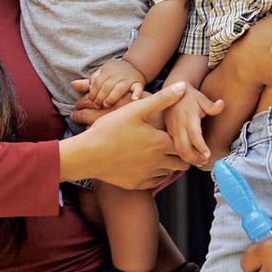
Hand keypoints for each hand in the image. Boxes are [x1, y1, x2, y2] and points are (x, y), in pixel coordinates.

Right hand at [73, 84, 190, 189]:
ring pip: (168, 173)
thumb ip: (161, 99)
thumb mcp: (136, 109)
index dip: (185, 140)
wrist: (87, 154)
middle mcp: (157, 162)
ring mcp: (146, 176)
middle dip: (181, 155)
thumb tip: (182, 87)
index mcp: (160, 143)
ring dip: (168, 164)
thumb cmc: (110, 128)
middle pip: (182, 164)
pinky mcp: (135, 184)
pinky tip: (146, 163)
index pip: (185, 146)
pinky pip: (154, 182)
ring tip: (158, 152)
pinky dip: (155, 174)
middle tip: (173, 145)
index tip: (180, 135)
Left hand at [86, 60, 145, 106]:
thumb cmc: (113, 74)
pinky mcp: (137, 84)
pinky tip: (133, 99)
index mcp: (106, 72)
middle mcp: (117, 75)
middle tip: (96, 106)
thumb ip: (88, 82)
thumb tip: (73, 84)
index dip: (91, 93)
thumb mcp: (101, 75)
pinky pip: (138, 88)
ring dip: (112, 97)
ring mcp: (127, 80)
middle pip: (106, 87)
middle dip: (99, 97)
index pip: (96, 83)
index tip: (89, 102)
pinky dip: (136, 93)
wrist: (134, 66)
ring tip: (106, 104)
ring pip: (119, 88)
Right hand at [164, 84, 223, 166]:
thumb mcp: (201, 98)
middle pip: (184, 148)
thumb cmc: (188, 96)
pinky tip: (190, 159)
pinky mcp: (168, 134)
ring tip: (200, 162)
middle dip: (195, 158)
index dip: (201, 147)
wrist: (171, 91)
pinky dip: (181, 156)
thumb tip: (221, 104)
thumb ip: (211, 106)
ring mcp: (172, 131)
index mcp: (188, 118)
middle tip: (205, 161)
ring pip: (178, 151)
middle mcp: (178, 127)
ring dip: (188, 159)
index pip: (194, 136)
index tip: (208, 155)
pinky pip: (173, 148)